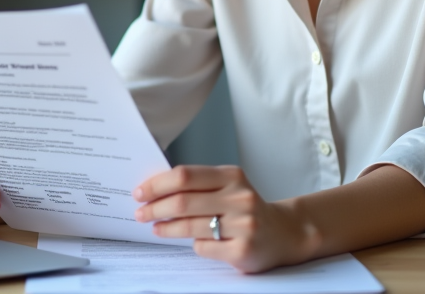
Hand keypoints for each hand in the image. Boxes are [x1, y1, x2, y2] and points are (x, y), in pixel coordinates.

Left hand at [133, 165, 317, 273]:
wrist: (284, 232)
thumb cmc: (246, 207)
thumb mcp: (228, 186)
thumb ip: (199, 185)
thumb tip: (155, 190)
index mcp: (232, 175)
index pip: (184, 176)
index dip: (157, 184)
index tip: (140, 192)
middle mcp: (239, 197)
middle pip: (183, 201)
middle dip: (155, 208)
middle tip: (141, 213)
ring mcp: (243, 224)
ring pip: (190, 226)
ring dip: (166, 228)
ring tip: (156, 228)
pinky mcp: (243, 249)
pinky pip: (204, 247)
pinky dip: (193, 244)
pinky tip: (192, 242)